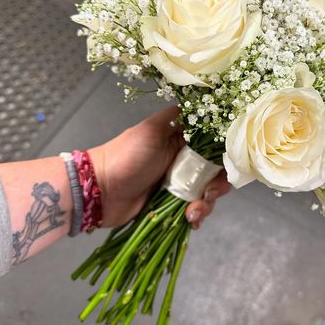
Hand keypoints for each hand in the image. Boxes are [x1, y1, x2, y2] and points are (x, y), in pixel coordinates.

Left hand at [89, 106, 229, 228]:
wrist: (99, 191)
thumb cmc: (126, 157)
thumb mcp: (151, 130)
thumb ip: (176, 117)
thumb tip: (202, 104)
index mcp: (181, 141)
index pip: (214, 145)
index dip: (224, 157)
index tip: (224, 168)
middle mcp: (184, 161)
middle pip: (215, 172)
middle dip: (217, 186)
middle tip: (207, 194)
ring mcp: (178, 183)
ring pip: (207, 193)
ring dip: (205, 204)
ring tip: (191, 212)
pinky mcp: (171, 204)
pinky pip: (194, 210)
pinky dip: (196, 216)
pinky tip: (190, 221)